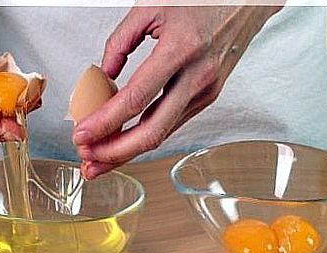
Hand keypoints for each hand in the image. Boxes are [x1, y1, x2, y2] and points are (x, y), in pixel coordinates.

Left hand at [73, 5, 282, 178]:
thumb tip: (104, 73)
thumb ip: (121, 40)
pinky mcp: (208, 97)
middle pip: (153, 130)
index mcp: (181, 49)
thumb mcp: (151, 6)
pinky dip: (147, 136)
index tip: (82, 135)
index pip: (137, 98)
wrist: (244, 1)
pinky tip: (127, 141)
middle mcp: (198, 76)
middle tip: (90, 162)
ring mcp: (206, 91)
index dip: (106, 122)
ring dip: (129, 151)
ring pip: (164, 134)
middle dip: (116, 152)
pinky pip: (173, 123)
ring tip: (102, 160)